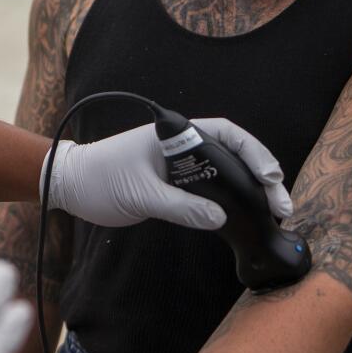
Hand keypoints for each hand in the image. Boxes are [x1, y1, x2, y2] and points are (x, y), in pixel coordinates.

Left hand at [44, 120, 290, 230]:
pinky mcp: (177, 186)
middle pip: (235, 155)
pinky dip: (232, 202)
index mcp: (174, 135)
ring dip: (251, 191)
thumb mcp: (140, 195)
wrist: (69, 186)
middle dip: (263, 176)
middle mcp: (182, 147)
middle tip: (282, 205)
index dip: (254, 153)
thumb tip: (219, 218)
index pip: (227, 133)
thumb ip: (179, 206)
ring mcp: (181, 166)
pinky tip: (247, 218)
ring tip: (274, 214)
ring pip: (227, 173)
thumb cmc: (98, 180)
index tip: (269, 177)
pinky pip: (213, 190)